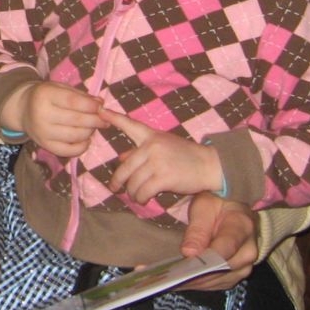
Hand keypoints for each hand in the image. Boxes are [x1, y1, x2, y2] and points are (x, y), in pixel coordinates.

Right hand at [5, 82, 113, 158]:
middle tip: (104, 118)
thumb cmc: (46, 96)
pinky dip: (82, 147)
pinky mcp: (45, 146)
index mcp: (45, 95)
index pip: (73, 102)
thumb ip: (80, 95)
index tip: (101, 105)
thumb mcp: (60, 88)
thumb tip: (101, 104)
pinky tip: (86, 139)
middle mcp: (42, 115)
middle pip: (77, 120)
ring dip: (90, 131)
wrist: (23, 109)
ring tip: (93, 126)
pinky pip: (69, 151)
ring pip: (75, 136)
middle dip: (96, 120)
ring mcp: (43, 133)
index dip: (91, 105)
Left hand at [102, 110, 222, 202]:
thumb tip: (120, 159)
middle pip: (125, 167)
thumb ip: (140, 152)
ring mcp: (157, 161)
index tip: (100, 110)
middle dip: (118, 181)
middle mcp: (152, 146)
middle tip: (115, 188)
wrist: (209, 165)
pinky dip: (141, 198)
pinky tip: (144, 199)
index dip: (113, 117)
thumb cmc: (185, 156)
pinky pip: (143, 191)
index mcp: (152, 136)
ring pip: (133, 182)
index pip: (130, 124)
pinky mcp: (164, 177)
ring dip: (133, 193)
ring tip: (137, 196)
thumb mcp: (163, 147)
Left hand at [177, 192, 257, 290]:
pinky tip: (176, 281)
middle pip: (221, 268)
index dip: (207, 255)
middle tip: (169, 274)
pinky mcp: (233, 277)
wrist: (233, 215)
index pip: (227, 246)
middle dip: (195, 272)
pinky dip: (195, 284)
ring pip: (216, 280)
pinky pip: (213, 285)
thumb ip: (198, 229)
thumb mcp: (204, 206)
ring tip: (168, 279)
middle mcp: (248, 251)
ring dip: (192, 281)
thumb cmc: (217, 207)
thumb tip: (189, 253)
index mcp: (243, 226)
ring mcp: (243, 267)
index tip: (186, 258)